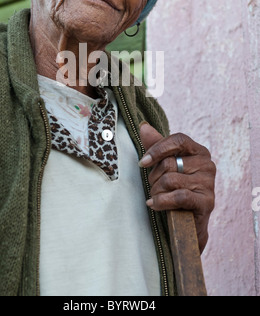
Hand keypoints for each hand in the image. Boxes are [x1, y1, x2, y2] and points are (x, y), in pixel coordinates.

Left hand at [139, 123, 215, 252]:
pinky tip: (155, 205)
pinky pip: (178, 196)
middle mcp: (208, 164)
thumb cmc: (174, 190)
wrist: (186, 225)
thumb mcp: (165, 166)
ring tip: (156, 197)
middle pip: (170, 162)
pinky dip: (162, 201)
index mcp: (199, 151)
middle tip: (153, 186)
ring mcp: (209, 183)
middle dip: (154, 177)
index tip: (142, 163)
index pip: (178, 139)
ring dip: (156, 191)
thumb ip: (156, 145)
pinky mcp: (207, 202)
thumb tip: (143, 126)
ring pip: (170, 180)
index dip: (158, 149)